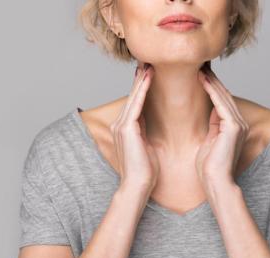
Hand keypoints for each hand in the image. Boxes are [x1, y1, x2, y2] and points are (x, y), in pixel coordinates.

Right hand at [110, 63, 159, 197]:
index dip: (142, 89)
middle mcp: (120, 125)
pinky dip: (142, 89)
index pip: (135, 104)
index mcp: (126, 130)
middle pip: (132, 97)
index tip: (150, 74)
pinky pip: (136, 104)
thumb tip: (148, 124)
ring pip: (133, 97)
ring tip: (148, 64)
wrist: (138, 184)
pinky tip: (148, 76)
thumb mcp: (146, 146)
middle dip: (140, 79)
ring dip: (141, 80)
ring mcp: (121, 126)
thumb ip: (144, 132)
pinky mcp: (126, 128)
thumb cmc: (145, 170)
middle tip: (147, 62)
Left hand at [196, 65, 248, 189]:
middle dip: (211, 79)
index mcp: (231, 126)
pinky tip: (203, 79)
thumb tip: (210, 114)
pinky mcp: (233, 127)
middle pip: (222, 95)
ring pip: (222, 96)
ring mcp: (237, 124)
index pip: (220, 101)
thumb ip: (212, 127)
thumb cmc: (208, 167)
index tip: (198, 74)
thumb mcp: (209, 142)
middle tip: (199, 64)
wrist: (215, 182)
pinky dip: (211, 90)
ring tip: (200, 66)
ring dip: (211, 80)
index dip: (210, 86)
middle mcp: (237, 123)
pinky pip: (221, 104)